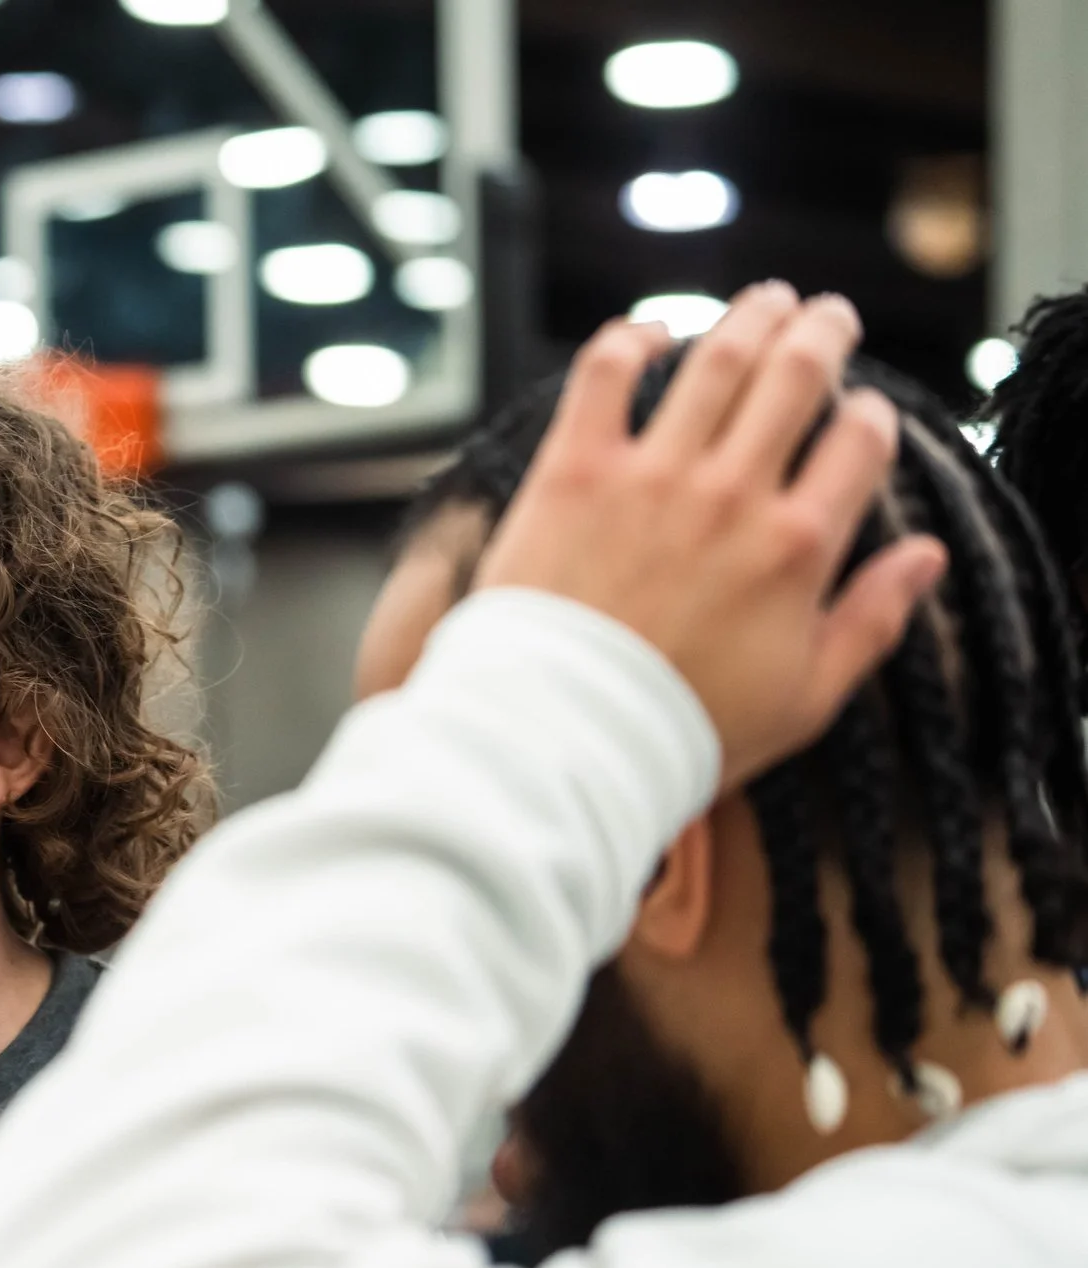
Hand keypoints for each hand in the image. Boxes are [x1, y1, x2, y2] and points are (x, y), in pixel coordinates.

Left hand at [474, 282, 946, 790]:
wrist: (564, 740)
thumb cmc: (683, 731)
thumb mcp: (806, 697)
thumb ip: (872, 619)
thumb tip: (928, 556)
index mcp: (797, 547)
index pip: (860, 442)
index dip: (871, 416)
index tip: (864, 413)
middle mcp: (731, 495)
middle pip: (795, 378)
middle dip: (821, 335)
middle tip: (826, 316)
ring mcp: (650, 475)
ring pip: (715, 362)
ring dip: (747, 319)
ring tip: (765, 302)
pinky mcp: (572, 471)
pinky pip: (605, 374)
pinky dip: (631, 338)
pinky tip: (650, 331)